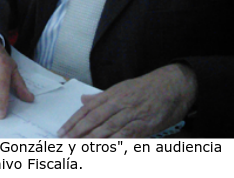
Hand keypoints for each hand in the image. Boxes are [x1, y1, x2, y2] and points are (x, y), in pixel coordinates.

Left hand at [59, 64, 197, 137]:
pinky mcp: (144, 124)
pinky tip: (104, 148)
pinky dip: (115, 142)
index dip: (73, 121)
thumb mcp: (120, 88)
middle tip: (66, 141)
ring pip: (108, 127)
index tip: (62, 131)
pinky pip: (126, 134)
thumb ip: (101, 97)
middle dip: (78, 131)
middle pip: (94, 119)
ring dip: (92, 139)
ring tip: (79, 146)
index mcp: (111, 94)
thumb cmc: (145, 88)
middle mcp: (119, 103)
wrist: (171, 85)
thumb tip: (83, 100)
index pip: (87, 109)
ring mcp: (131, 113)